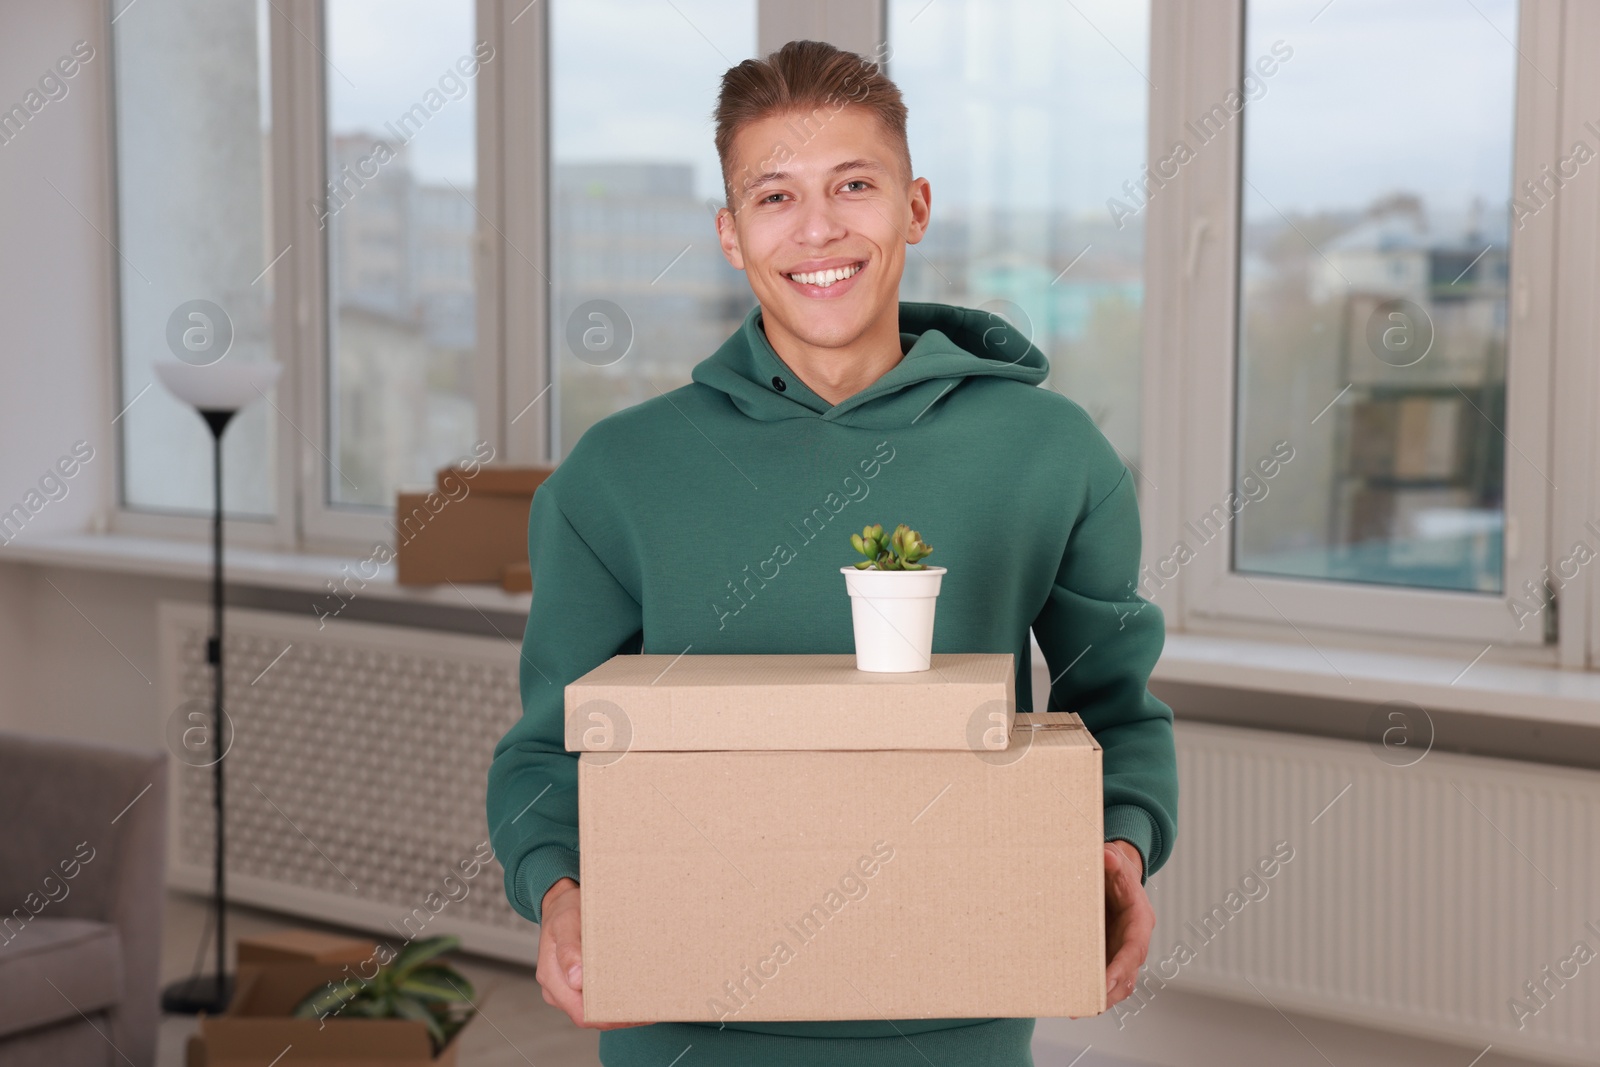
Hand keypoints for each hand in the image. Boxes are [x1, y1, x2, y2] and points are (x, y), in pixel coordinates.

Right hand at [536, 877, 649, 1029]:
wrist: (560, 902)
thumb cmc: (564, 910)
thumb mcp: (566, 923)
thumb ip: (569, 950)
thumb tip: (575, 980)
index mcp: (551, 978)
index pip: (581, 1013)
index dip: (607, 1017)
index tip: (634, 1012)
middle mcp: (557, 988)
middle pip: (589, 1015)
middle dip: (617, 1016)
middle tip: (648, 1010)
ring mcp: (566, 987)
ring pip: (593, 1008)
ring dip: (617, 1009)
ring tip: (646, 1004)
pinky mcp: (575, 982)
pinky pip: (594, 996)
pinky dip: (613, 997)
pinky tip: (633, 992)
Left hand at [1087, 841, 1154, 1014]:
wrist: (1116, 875)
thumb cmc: (1116, 870)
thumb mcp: (1115, 862)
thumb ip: (1112, 860)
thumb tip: (1106, 857)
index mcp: (1140, 922)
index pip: (1134, 950)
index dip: (1121, 967)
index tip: (1106, 982)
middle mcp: (1134, 942)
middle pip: (1128, 975)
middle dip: (1109, 992)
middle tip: (1087, 1007)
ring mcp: (1122, 952)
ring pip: (1118, 983)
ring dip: (1101, 999)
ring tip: (1077, 1010)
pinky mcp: (1109, 956)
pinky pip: (1104, 978)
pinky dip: (1093, 991)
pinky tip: (1073, 1001)